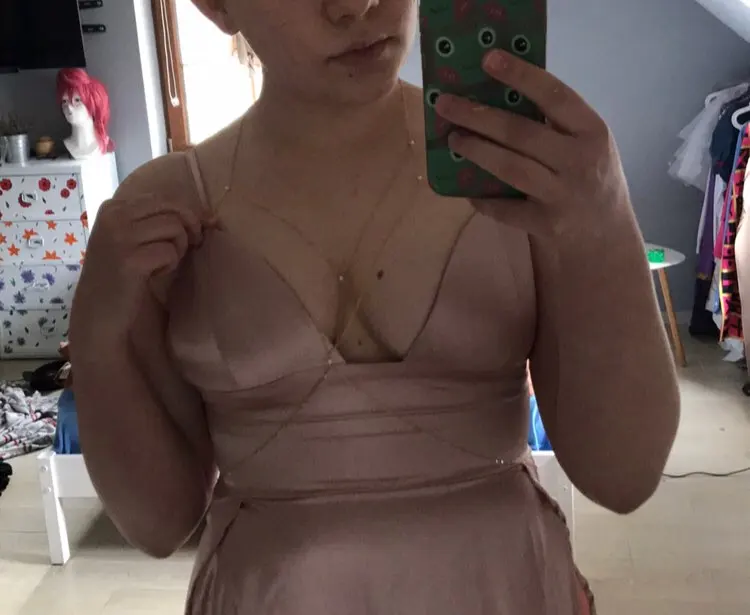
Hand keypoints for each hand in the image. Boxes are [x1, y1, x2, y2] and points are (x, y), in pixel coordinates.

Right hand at [72, 197, 208, 338]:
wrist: (96, 312)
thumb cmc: (119, 275)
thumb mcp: (130, 239)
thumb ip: (157, 222)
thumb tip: (210, 216)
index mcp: (113, 207)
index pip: (163, 199)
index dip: (185, 215)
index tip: (192, 234)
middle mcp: (114, 216)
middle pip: (172, 209)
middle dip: (188, 228)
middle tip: (187, 248)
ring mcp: (120, 236)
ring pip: (174, 228)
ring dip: (178, 248)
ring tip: (162, 264)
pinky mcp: (131, 260)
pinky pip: (170, 252)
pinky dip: (169, 265)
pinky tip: (153, 275)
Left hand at [434, 49, 630, 238]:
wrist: (605, 232)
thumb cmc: (588, 175)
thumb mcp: (586, 142)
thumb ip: (556, 122)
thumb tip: (496, 94)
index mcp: (591, 131)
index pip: (555, 96)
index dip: (521, 76)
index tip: (489, 59)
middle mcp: (579, 161)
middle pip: (521, 132)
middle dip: (478, 116)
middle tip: (446, 104)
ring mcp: (562, 195)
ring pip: (510, 168)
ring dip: (476, 151)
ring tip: (453, 139)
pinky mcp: (546, 224)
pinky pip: (505, 209)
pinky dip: (483, 199)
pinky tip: (466, 189)